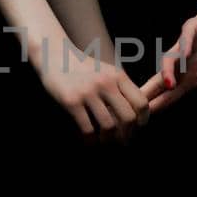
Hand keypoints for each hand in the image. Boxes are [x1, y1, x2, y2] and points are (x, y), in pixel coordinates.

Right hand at [36, 37, 150, 145]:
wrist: (54, 55)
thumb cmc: (83, 68)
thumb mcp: (106, 71)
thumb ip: (121, 88)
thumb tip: (136, 113)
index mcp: (118, 76)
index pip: (141, 102)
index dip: (142, 119)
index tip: (136, 127)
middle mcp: (106, 83)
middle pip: (128, 117)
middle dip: (127, 133)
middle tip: (122, 140)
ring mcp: (88, 92)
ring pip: (108, 126)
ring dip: (108, 139)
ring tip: (104, 141)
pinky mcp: (72, 101)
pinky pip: (87, 128)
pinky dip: (90, 140)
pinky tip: (89, 140)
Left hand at [139, 0, 196, 123]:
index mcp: (187, 76)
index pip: (168, 95)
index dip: (156, 106)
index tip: (141, 121)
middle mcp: (181, 62)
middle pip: (161, 79)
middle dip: (150, 93)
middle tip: (138, 108)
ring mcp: (185, 44)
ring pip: (171, 58)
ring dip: (168, 71)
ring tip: (168, 84)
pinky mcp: (193, 27)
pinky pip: (187, 36)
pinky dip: (185, 45)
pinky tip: (184, 55)